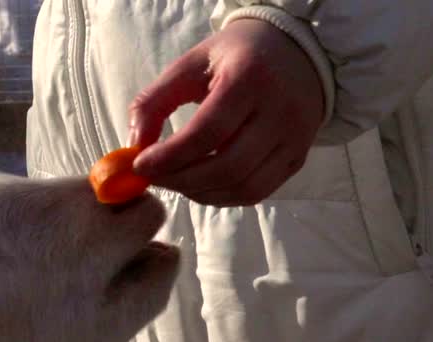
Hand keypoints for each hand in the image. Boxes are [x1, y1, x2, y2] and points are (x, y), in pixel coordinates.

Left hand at [128, 18, 325, 206]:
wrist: (296, 52)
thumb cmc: (234, 57)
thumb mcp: (190, 65)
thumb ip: (154, 102)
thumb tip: (134, 146)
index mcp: (251, 78)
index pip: (208, 132)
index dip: (169, 156)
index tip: (140, 165)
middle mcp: (281, 111)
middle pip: (227, 167)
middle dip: (181, 180)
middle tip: (154, 177)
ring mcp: (294, 139)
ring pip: (243, 187)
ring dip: (200, 193)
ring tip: (175, 180)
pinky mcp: (298, 158)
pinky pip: (256, 192)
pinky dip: (222, 197)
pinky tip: (200, 184)